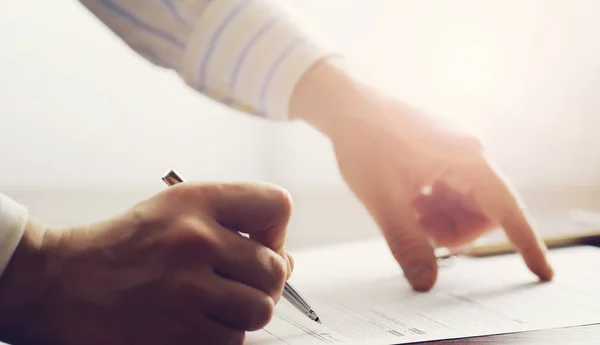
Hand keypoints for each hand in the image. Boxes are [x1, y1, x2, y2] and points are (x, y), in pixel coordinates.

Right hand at [0, 182, 292, 344]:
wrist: (62, 285)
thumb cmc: (126, 247)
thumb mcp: (175, 210)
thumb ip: (232, 222)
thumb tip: (285, 262)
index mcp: (196, 201)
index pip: (277, 204)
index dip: (276, 230)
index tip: (257, 245)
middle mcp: (195, 240)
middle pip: (275, 268)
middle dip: (263, 281)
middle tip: (235, 283)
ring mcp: (187, 289)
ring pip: (259, 309)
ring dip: (243, 312)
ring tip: (215, 305)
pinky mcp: (179, 334)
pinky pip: (233, 341)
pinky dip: (221, 336)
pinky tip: (195, 323)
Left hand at [292, 59, 552, 291]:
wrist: (346, 105)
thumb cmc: (363, 142)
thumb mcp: (383, 200)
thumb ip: (406, 243)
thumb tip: (425, 282)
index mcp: (466, 159)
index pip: (507, 209)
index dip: (526, 244)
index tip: (542, 274)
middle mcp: (469, 152)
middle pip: (484, 211)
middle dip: (455, 230)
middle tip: (419, 230)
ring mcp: (456, 151)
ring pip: (466, 203)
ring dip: (441, 218)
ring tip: (408, 210)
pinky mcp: (443, 151)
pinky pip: (451, 189)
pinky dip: (433, 204)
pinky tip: (408, 199)